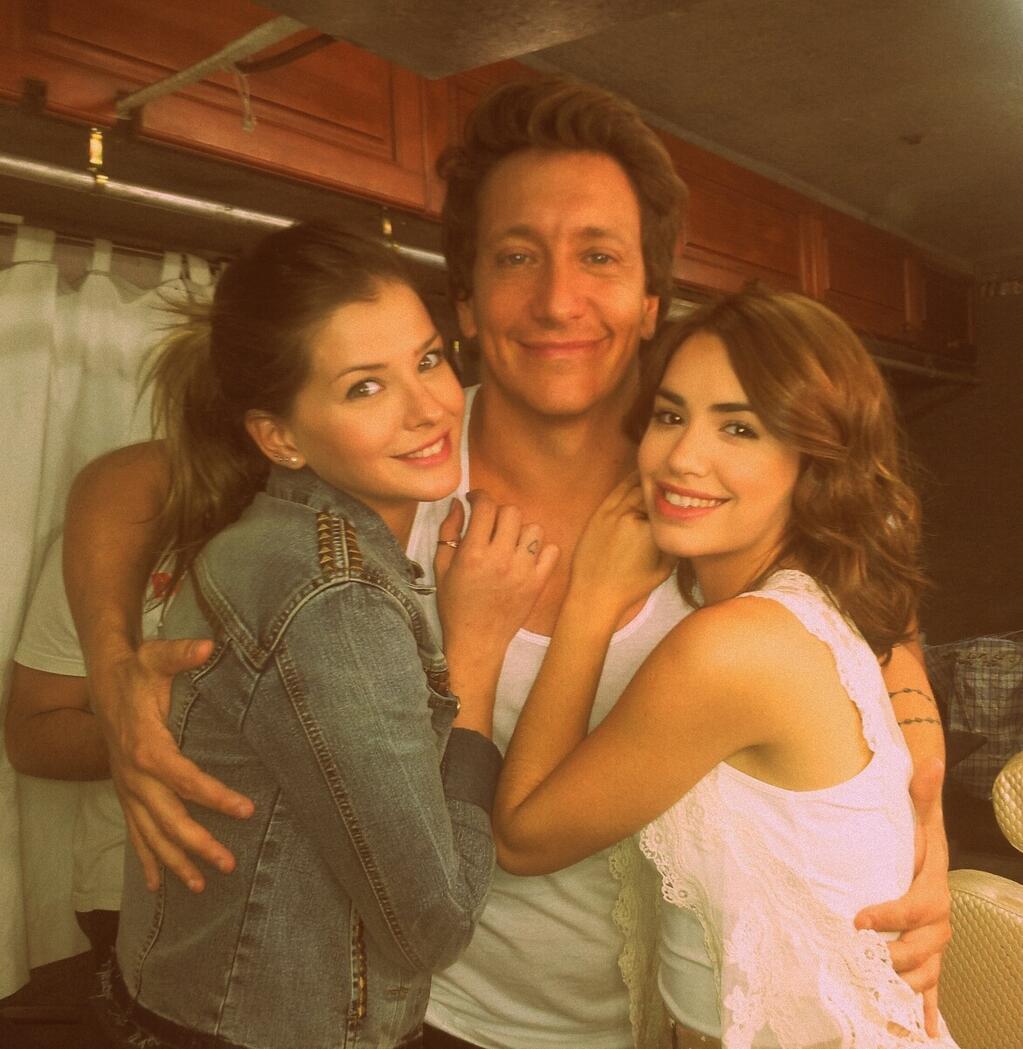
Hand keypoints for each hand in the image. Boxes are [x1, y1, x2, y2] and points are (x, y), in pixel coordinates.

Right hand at [91, 638, 254, 891]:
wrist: (105, 680)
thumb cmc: (138, 670)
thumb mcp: (158, 656)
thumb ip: (183, 653)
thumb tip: (209, 645)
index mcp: (147, 746)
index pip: (185, 779)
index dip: (215, 796)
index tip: (245, 810)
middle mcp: (134, 775)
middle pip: (167, 817)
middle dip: (197, 843)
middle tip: (228, 863)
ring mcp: (127, 788)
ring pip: (150, 833)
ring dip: (174, 861)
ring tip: (201, 886)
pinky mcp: (126, 792)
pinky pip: (134, 832)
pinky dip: (146, 859)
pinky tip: (157, 886)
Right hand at [434, 493, 557, 732]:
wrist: (477, 640)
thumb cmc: (455, 604)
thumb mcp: (442, 567)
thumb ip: (448, 532)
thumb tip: (458, 504)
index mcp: (473, 553)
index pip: (485, 507)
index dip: (480, 496)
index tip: (475, 500)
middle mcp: (500, 558)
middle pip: (511, 512)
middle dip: (499, 513)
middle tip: (492, 524)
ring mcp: (523, 571)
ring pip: (533, 529)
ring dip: (521, 530)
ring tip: (510, 542)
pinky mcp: (538, 583)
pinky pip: (551, 551)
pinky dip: (541, 550)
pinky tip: (527, 557)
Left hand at [569, 473, 674, 614]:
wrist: (595, 594)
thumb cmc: (631, 586)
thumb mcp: (665, 569)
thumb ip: (675, 543)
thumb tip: (684, 523)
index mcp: (651, 531)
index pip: (670, 503)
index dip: (680, 495)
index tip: (689, 489)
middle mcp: (631, 517)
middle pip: (653, 491)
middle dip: (665, 485)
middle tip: (676, 477)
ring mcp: (613, 513)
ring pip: (635, 487)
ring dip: (648, 479)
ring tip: (661, 472)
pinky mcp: (600, 514)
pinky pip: (617, 490)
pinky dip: (629, 481)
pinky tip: (638, 475)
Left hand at [854, 757, 949, 1036]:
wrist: (924, 857)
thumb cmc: (915, 837)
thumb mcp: (918, 815)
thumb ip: (921, 792)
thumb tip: (928, 758)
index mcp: (932, 887)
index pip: (917, 907)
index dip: (890, 916)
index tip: (858, 919)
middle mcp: (938, 922)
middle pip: (924, 948)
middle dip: (893, 956)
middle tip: (859, 958)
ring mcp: (934, 945)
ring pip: (925, 973)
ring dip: (902, 986)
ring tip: (876, 996)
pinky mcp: (926, 961)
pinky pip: (930, 992)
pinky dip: (925, 1014)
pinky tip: (920, 1035)